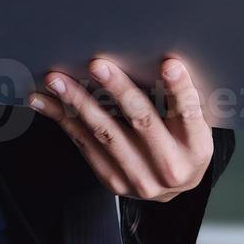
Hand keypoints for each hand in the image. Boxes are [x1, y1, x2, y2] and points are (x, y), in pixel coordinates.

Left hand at [27, 57, 213, 201]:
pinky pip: (84, 144)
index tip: (169, 64)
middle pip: (142, 122)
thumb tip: (157, 57)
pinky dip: (63, 119)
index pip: (189, 113)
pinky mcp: (113, 181)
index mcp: (197, 148)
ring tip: (58, 80)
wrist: (174, 186)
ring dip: (78, 103)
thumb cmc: (183, 142)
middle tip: (98, 65)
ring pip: (105, 134)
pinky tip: (45, 101)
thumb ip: (179, 99)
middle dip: (118, 90)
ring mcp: (139, 179)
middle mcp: (170, 168)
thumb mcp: (194, 124)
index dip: (179, 89)